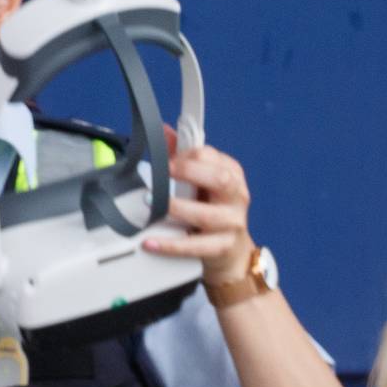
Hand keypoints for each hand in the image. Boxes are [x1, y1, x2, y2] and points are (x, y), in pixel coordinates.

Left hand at [141, 134, 254, 286]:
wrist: (232, 254)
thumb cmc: (214, 212)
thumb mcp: (202, 183)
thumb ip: (183, 158)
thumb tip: (163, 131)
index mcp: (231, 174)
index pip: (212, 157)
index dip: (187, 156)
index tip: (166, 160)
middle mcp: (236, 196)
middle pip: (220, 179)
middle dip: (190, 172)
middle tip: (164, 172)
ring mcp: (232, 223)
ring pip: (207, 215)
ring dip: (177, 208)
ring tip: (153, 205)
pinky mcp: (222, 248)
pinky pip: (196, 246)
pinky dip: (171, 245)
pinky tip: (151, 241)